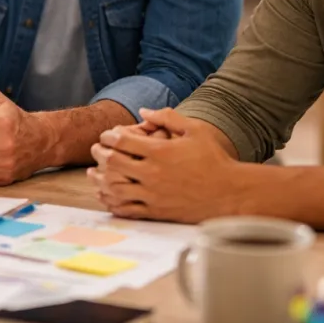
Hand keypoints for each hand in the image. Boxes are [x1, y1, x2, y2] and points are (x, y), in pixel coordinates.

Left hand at [88, 107, 241, 222]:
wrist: (230, 193)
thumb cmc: (214, 159)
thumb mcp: (195, 130)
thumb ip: (168, 118)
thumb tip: (143, 112)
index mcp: (161, 152)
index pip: (123, 141)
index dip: (109, 136)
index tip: (106, 135)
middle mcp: (153, 173)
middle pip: (113, 162)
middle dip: (100, 154)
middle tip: (96, 150)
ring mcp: (153, 194)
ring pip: (115, 187)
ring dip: (100, 179)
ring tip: (94, 173)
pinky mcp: (156, 211)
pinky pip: (126, 208)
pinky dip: (112, 202)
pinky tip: (107, 195)